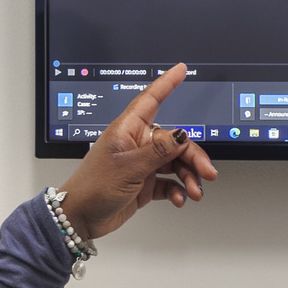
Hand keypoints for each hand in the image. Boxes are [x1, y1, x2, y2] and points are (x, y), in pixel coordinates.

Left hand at [58, 63, 218, 240]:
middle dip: (193, 156)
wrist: (81, 217)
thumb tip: (181, 136)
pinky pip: (169, 182)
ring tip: (193, 192)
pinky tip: (179, 198)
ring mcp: (142, 164)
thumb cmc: (93, 187)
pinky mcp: (145, 183)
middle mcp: (137, 144)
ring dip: (188, 177)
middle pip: (174, 141)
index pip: (150, 100)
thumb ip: (158, 152)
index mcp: (128, 131)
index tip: (180, 70)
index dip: (166, 83)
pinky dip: (177, 190)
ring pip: (176, 163)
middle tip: (205, 172)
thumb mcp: (129, 168)